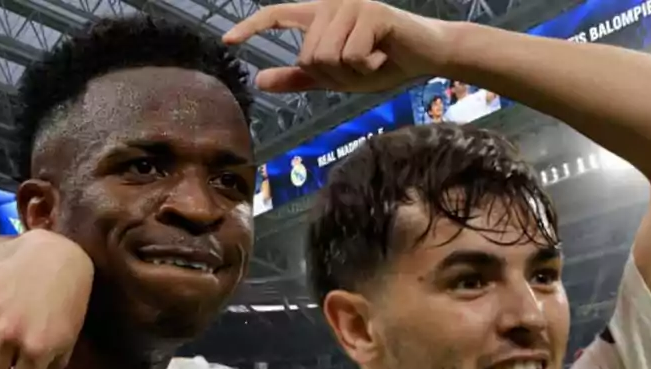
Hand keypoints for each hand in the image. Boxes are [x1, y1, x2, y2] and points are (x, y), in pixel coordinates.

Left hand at [224, 0, 450, 94]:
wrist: (423, 56)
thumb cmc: (379, 62)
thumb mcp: (333, 77)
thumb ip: (298, 78)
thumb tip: (259, 79)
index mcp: (318, 16)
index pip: (277, 15)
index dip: (251, 27)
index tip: (227, 40)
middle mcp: (331, 4)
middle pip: (306, 56)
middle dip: (332, 74)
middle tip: (358, 66)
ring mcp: (351, 5)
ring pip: (326, 56)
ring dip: (350, 71)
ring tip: (370, 59)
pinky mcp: (371, 12)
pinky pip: (350, 55)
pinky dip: (366, 66)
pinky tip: (381, 56)